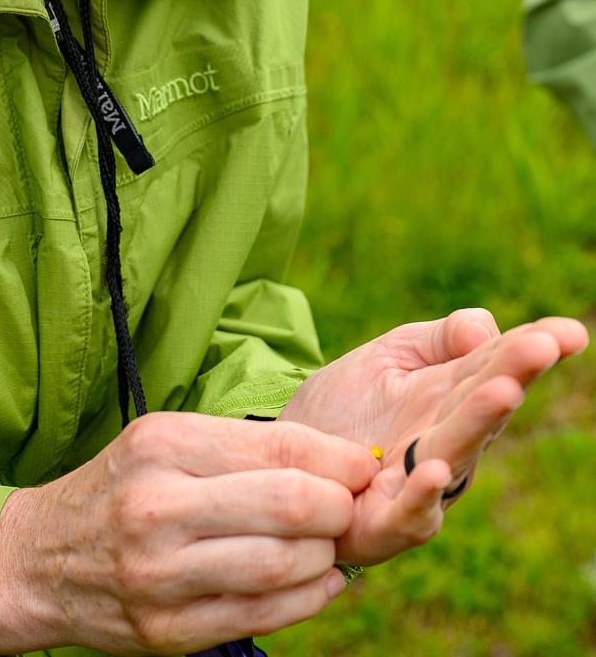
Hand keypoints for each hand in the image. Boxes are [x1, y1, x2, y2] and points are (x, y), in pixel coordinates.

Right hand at [0, 412, 378, 654]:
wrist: (39, 560)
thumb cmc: (121, 488)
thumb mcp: (165, 440)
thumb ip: (244, 448)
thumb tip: (340, 462)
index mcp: (164, 446)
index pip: (281, 447)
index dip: (339, 459)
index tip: (362, 465)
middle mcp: (159, 508)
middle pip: (290, 506)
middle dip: (340, 508)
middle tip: (350, 507)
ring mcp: (161, 576)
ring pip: (283, 566)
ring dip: (326, 555)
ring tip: (328, 543)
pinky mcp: (166, 632)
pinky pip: (262, 617)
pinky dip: (308, 599)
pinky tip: (317, 580)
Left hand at [279, 310, 588, 565]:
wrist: (285, 454)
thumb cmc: (348, 406)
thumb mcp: (391, 354)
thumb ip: (440, 338)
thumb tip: (485, 330)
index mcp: (454, 396)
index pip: (499, 365)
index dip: (534, 347)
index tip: (571, 331)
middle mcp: (450, 440)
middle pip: (485, 404)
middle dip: (515, 372)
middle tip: (543, 344)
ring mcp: (422, 483)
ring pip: (458, 451)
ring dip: (481, 422)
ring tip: (502, 389)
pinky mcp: (385, 522)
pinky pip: (410, 513)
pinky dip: (423, 494)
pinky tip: (431, 467)